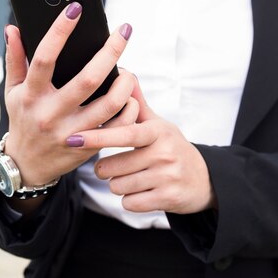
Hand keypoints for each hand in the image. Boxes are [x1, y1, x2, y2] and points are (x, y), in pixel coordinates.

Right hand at [3, 2, 135, 186]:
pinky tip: (129, 96)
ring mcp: (72, 131)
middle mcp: (52, 113)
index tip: (75, 8)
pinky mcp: (88, 146)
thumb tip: (13, 27)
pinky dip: (129, 109)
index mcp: (32, 95)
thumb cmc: (23, 119)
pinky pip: (118, 127)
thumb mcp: (13, 90)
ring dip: (125, 83)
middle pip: (88, 79)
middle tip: (124, 31)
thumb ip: (15, 58)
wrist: (29, 164)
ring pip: (109, 104)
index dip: (59, 31)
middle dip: (110, 51)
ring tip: (127, 70)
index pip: (45, 58)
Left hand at [67, 82, 216, 214]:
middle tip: (113, 166)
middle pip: (112, 166)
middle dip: (105, 169)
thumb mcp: (158, 124)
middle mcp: (164, 152)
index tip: (74, 137)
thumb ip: (137, 103)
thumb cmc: (172, 147)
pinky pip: (130, 203)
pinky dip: (130, 200)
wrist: (204, 179)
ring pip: (118, 186)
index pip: (124, 133)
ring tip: (132, 177)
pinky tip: (142, 191)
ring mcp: (167, 176)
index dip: (98, 136)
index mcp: (157, 131)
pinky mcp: (168, 198)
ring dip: (118, 185)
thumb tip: (124, 73)